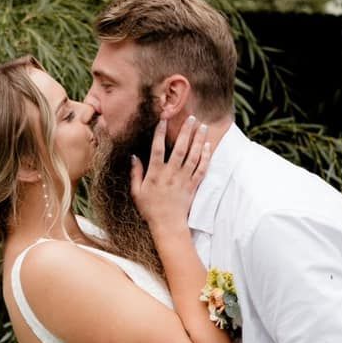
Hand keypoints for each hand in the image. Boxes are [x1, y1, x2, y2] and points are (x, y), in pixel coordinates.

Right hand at [130, 115, 210, 235]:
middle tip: (192, 118)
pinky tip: (208, 146)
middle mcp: (171, 174)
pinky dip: (206, 157)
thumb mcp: (136, 192)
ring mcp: (184, 179)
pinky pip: (201, 169)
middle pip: (180, 148)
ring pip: (193, 156)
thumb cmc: (149, 209)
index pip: (157, 148)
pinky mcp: (193, 185)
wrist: (167, 224)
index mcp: (155, 173)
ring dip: (199, 140)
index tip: (163, 119)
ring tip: (203, 127)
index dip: (159, 133)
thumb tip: (133, 156)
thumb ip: (135, 173)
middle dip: (186, 131)